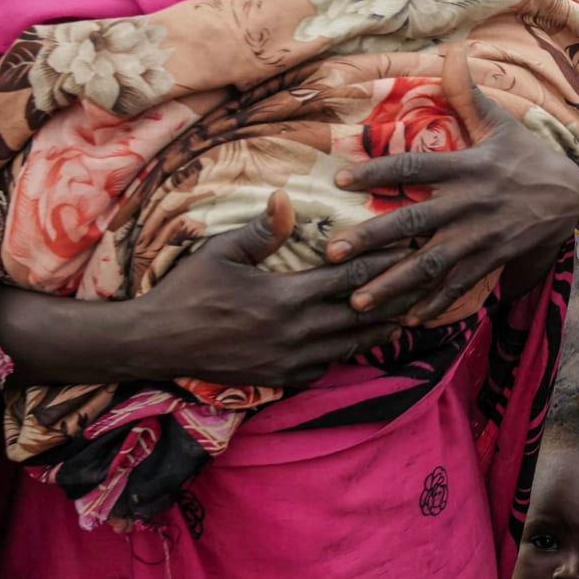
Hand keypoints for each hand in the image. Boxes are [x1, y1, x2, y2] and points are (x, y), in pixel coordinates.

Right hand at [133, 191, 406, 386]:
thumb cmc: (186, 291)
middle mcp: (294, 333)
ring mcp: (288, 361)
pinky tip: (356, 342)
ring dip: (380, 329)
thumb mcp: (220, 252)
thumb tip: (287, 198)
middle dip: (395, 297)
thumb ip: (261, 230)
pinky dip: (344, 353)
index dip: (382, 261)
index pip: (349, 277)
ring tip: (409, 313)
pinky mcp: (277, 379)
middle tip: (424, 282)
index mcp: (285, 297)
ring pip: (349, 345)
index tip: (409, 247)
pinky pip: (323, 367)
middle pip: (361, 314)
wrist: (154, 344)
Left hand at [330, 46, 578, 323]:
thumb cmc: (527, 157)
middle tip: (334, 253)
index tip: (341, 177)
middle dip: (373, 239)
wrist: (571, 197)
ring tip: (358, 301)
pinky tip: (405, 319)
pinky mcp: (491, 260)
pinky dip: (433, 304)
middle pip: (415, 223)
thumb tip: (453, 51)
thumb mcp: (502, 124)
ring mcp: (480, 236)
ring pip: (431, 264)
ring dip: (394, 285)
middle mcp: (470, 204)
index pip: (415, 168)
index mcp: (468, 167)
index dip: (378, 171)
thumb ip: (469, 94)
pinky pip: (458, 286)